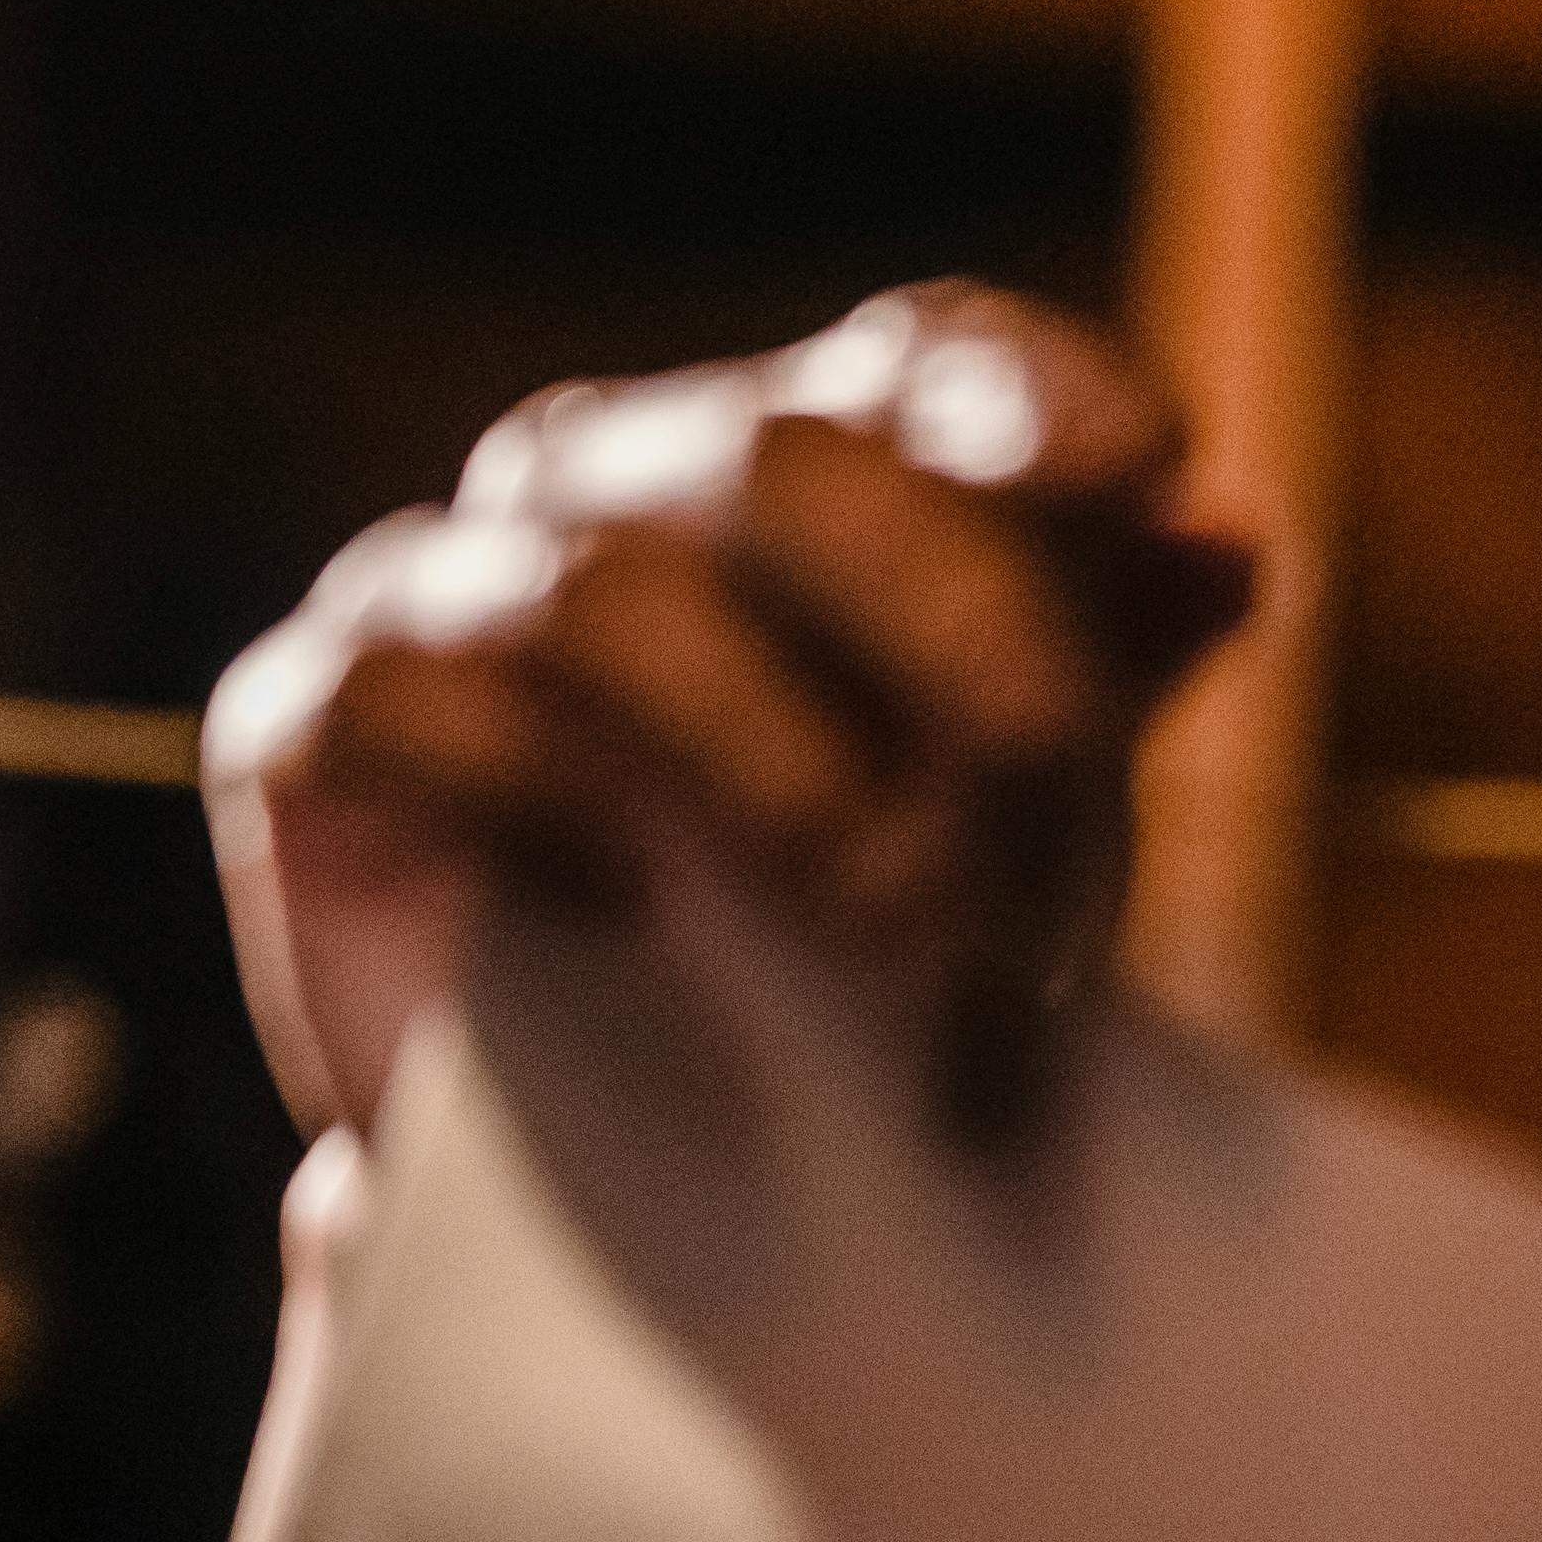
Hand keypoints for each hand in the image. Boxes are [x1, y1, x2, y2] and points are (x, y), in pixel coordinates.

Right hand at [203, 282, 1256, 1141]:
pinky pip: (407, 704)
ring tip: (899, 944)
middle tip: (1041, 887)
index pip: (924, 360)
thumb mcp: (1014, 825)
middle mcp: (619, 482)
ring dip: (788, 774)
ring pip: (618, 596)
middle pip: (792, 464)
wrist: (634, 1181)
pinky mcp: (311, 731)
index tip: (1138, 469)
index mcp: (809, 468)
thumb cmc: (852, 966)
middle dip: (959, 660)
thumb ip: (1109, 674)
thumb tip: (1230, 551)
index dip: (1027, 392)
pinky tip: (635, 913)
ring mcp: (450, 590)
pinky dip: (533, 798)